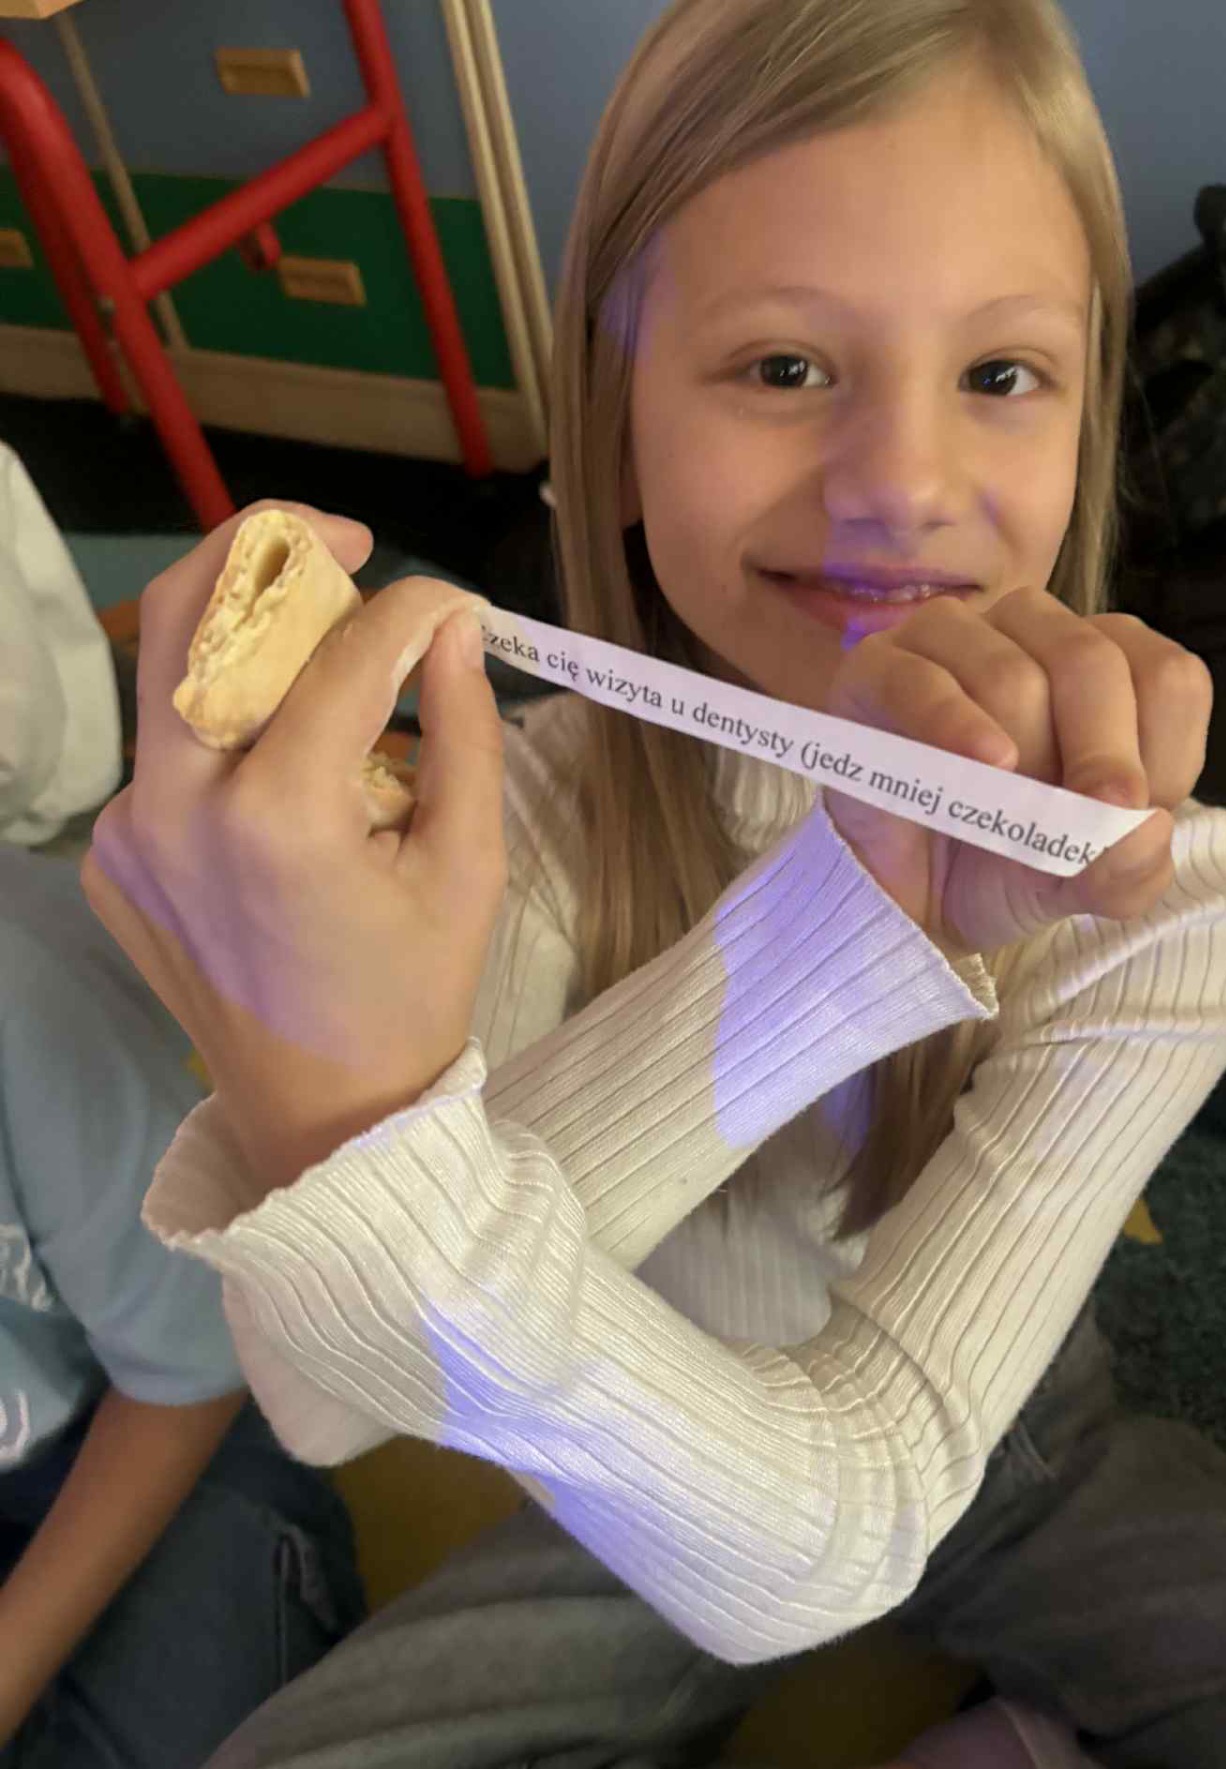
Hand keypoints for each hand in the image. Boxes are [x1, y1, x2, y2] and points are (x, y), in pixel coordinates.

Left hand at [81, 501, 506, 1192]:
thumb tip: (452, 627)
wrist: (325, 1116)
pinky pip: (161, 757)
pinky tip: (285, 774)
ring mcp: (125, 834)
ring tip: (318, 646)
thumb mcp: (466, 865)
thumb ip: (462, 730)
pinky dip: (223, 734)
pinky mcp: (109, 858)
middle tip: (341, 545)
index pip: (341, 655)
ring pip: (164, 679)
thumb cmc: (412, 992)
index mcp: (278, 818)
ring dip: (240, 639)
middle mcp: (175, 809)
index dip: (408, 608)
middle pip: (187, 614)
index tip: (453, 602)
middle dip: (267, 550)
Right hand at [823, 585, 1211, 952]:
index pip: (1168, 677)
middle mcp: (1036, 630)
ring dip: (1017, 765)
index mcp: (1109, 665)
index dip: (1159, 755)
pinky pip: (924, 679)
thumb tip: (1147, 826)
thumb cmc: (1006, 865)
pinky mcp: (879, 666)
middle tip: (1076, 831)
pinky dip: (954, 726)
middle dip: (1097, 758)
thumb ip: (1130, 869)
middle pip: (1092, 663)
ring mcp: (953, 639)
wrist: (906, 899)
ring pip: (1011, 677)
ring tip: (996, 816)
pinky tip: (979, 764)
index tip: (1125, 819)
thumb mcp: (1083, 885)